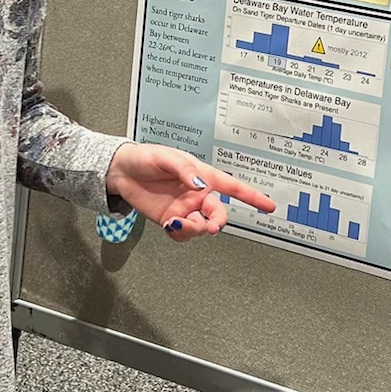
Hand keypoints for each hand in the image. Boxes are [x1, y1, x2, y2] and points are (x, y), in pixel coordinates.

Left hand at [104, 143, 273, 239]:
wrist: (121, 171)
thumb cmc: (146, 158)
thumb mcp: (166, 157)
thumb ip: (184, 170)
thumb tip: (199, 184)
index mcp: (202, 175)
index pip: (232, 187)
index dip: (252, 196)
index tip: (269, 206)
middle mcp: (197, 194)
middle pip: (219, 213)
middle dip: (218, 221)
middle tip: (212, 226)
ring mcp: (184, 208)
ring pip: (201, 226)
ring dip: (195, 228)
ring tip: (179, 223)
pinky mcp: (170, 219)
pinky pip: (182, 233)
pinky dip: (180, 233)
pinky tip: (171, 225)